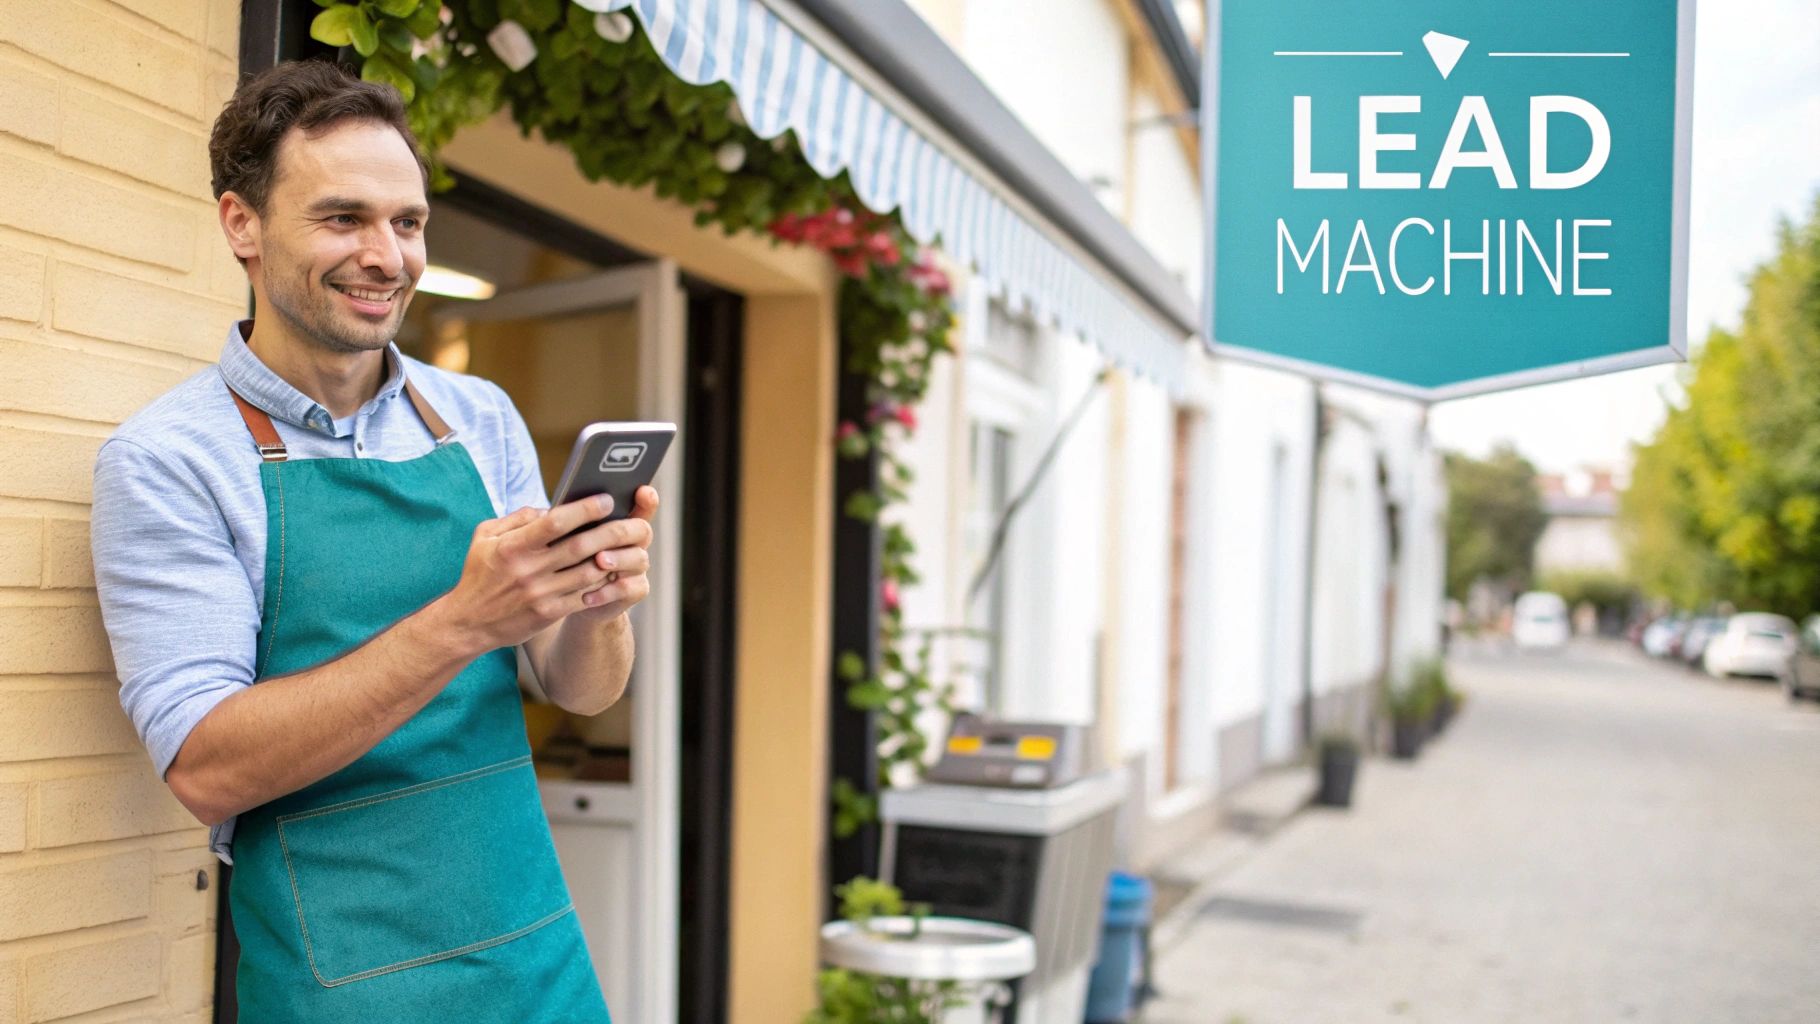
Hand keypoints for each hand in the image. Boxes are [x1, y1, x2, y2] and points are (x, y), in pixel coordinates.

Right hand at [437, 488, 656, 652]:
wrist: (467, 623)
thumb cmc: (479, 574)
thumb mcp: (485, 537)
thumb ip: (518, 518)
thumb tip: (551, 507)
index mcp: (512, 546)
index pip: (555, 522)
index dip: (584, 509)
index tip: (605, 500)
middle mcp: (528, 570)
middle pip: (580, 546)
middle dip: (611, 531)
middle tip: (632, 521)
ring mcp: (540, 594)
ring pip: (589, 572)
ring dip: (614, 558)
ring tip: (630, 545)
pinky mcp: (549, 613)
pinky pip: (585, 596)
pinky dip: (603, 583)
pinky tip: (616, 571)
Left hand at [569, 485, 657, 624]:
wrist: (569, 597)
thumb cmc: (564, 559)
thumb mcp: (561, 538)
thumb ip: (562, 522)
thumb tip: (543, 513)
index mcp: (619, 521)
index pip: (640, 504)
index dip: (646, 498)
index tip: (641, 491)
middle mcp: (633, 541)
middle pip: (642, 530)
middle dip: (622, 531)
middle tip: (602, 534)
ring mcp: (635, 566)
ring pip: (640, 558)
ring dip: (619, 559)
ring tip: (599, 562)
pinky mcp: (634, 590)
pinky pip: (629, 589)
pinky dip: (608, 592)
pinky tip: (587, 596)